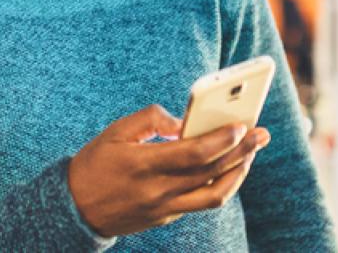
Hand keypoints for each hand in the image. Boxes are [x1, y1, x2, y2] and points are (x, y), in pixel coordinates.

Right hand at [67, 104, 270, 237]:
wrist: (75, 208)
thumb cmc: (95, 162)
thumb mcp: (116, 131)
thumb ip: (151, 119)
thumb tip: (183, 121)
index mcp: (143, 164)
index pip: (193, 154)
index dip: (221, 140)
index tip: (241, 126)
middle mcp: (158, 190)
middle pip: (211, 172)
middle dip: (241, 152)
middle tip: (262, 134)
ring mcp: (164, 208)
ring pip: (213, 195)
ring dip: (238, 173)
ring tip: (251, 154)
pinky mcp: (166, 217)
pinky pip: (200, 202)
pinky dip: (219, 183)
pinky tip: (228, 167)